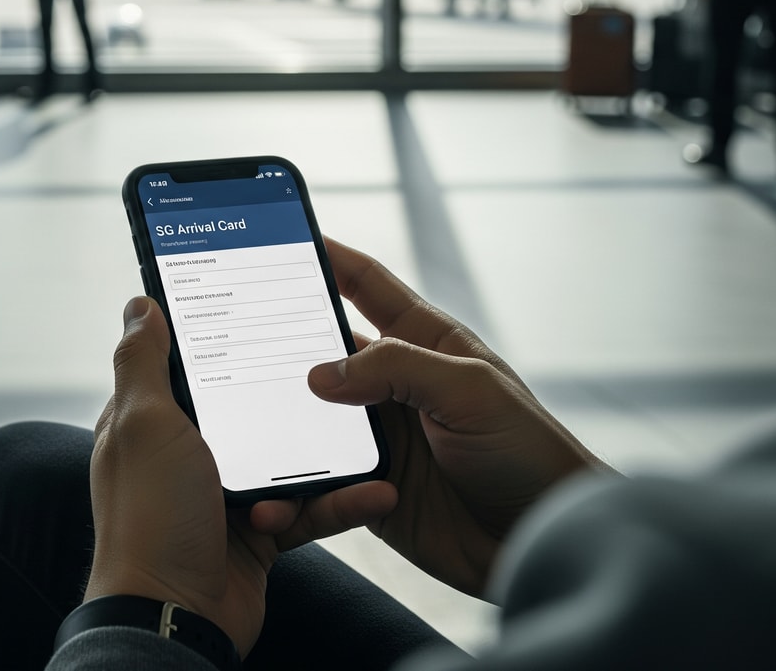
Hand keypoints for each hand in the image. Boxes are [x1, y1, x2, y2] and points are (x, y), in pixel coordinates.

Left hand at [85, 297, 397, 656]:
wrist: (176, 616)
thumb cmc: (149, 518)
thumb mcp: (143, 424)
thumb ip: (143, 363)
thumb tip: (139, 305)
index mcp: (154, 422)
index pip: (193, 364)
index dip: (228, 338)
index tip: (273, 313)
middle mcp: (188, 454)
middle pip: (252, 407)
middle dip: (296, 397)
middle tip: (344, 372)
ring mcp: (225, 495)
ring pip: (290, 459)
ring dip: (330, 457)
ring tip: (371, 443)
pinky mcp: (259, 533)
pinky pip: (310, 509)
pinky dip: (342, 503)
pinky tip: (375, 492)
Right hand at [254, 239, 607, 598]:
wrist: (541, 541)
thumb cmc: (527, 454)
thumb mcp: (469, 391)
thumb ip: (396, 369)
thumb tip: (320, 372)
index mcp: (427, 343)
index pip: (367, 286)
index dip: (328, 258)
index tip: (285, 235)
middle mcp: (397, 384)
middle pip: (325, 349)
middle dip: (282, 338)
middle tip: (234, 329)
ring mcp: (382, 434)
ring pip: (311, 412)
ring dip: (279, 411)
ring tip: (235, 404)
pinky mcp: (368, 486)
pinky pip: (317, 475)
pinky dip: (292, 474)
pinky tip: (271, 476)